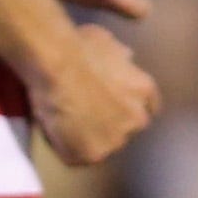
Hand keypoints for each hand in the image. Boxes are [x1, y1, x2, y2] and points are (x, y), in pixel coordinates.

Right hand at [29, 24, 160, 166]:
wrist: (56, 65)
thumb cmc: (76, 46)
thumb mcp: (107, 42)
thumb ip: (120, 57)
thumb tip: (125, 57)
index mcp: (145, 91)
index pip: (147, 107)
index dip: (126, 106)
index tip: (111, 104)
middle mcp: (137, 119)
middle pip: (124, 128)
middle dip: (108, 123)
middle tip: (79, 112)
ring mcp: (116, 140)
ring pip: (101, 144)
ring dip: (86, 137)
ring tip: (59, 121)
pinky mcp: (92, 155)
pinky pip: (76, 156)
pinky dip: (63, 147)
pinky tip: (50, 131)